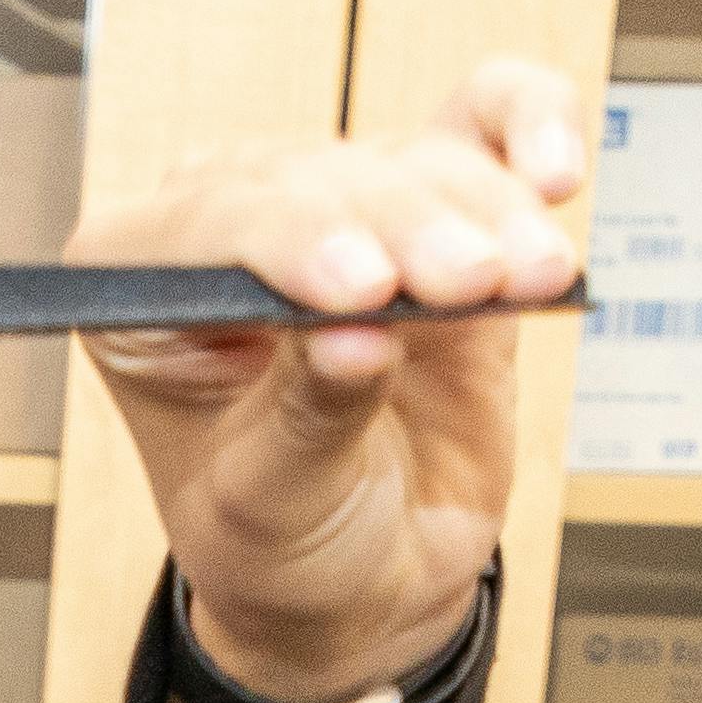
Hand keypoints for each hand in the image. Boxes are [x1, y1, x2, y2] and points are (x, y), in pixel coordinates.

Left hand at [72, 61, 588, 702]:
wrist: (366, 577)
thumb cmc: (280, 539)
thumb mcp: (270, 507)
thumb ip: (307, 421)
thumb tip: (358, 341)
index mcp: (146, 282)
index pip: (213, 225)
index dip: (291, 243)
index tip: (363, 294)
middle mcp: (236, 225)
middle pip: (317, 180)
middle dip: (401, 228)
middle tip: (466, 283)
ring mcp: (341, 208)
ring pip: (410, 164)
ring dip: (481, 210)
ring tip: (533, 274)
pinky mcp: (436, 208)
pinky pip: (482, 125)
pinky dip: (527, 125)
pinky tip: (556, 170)